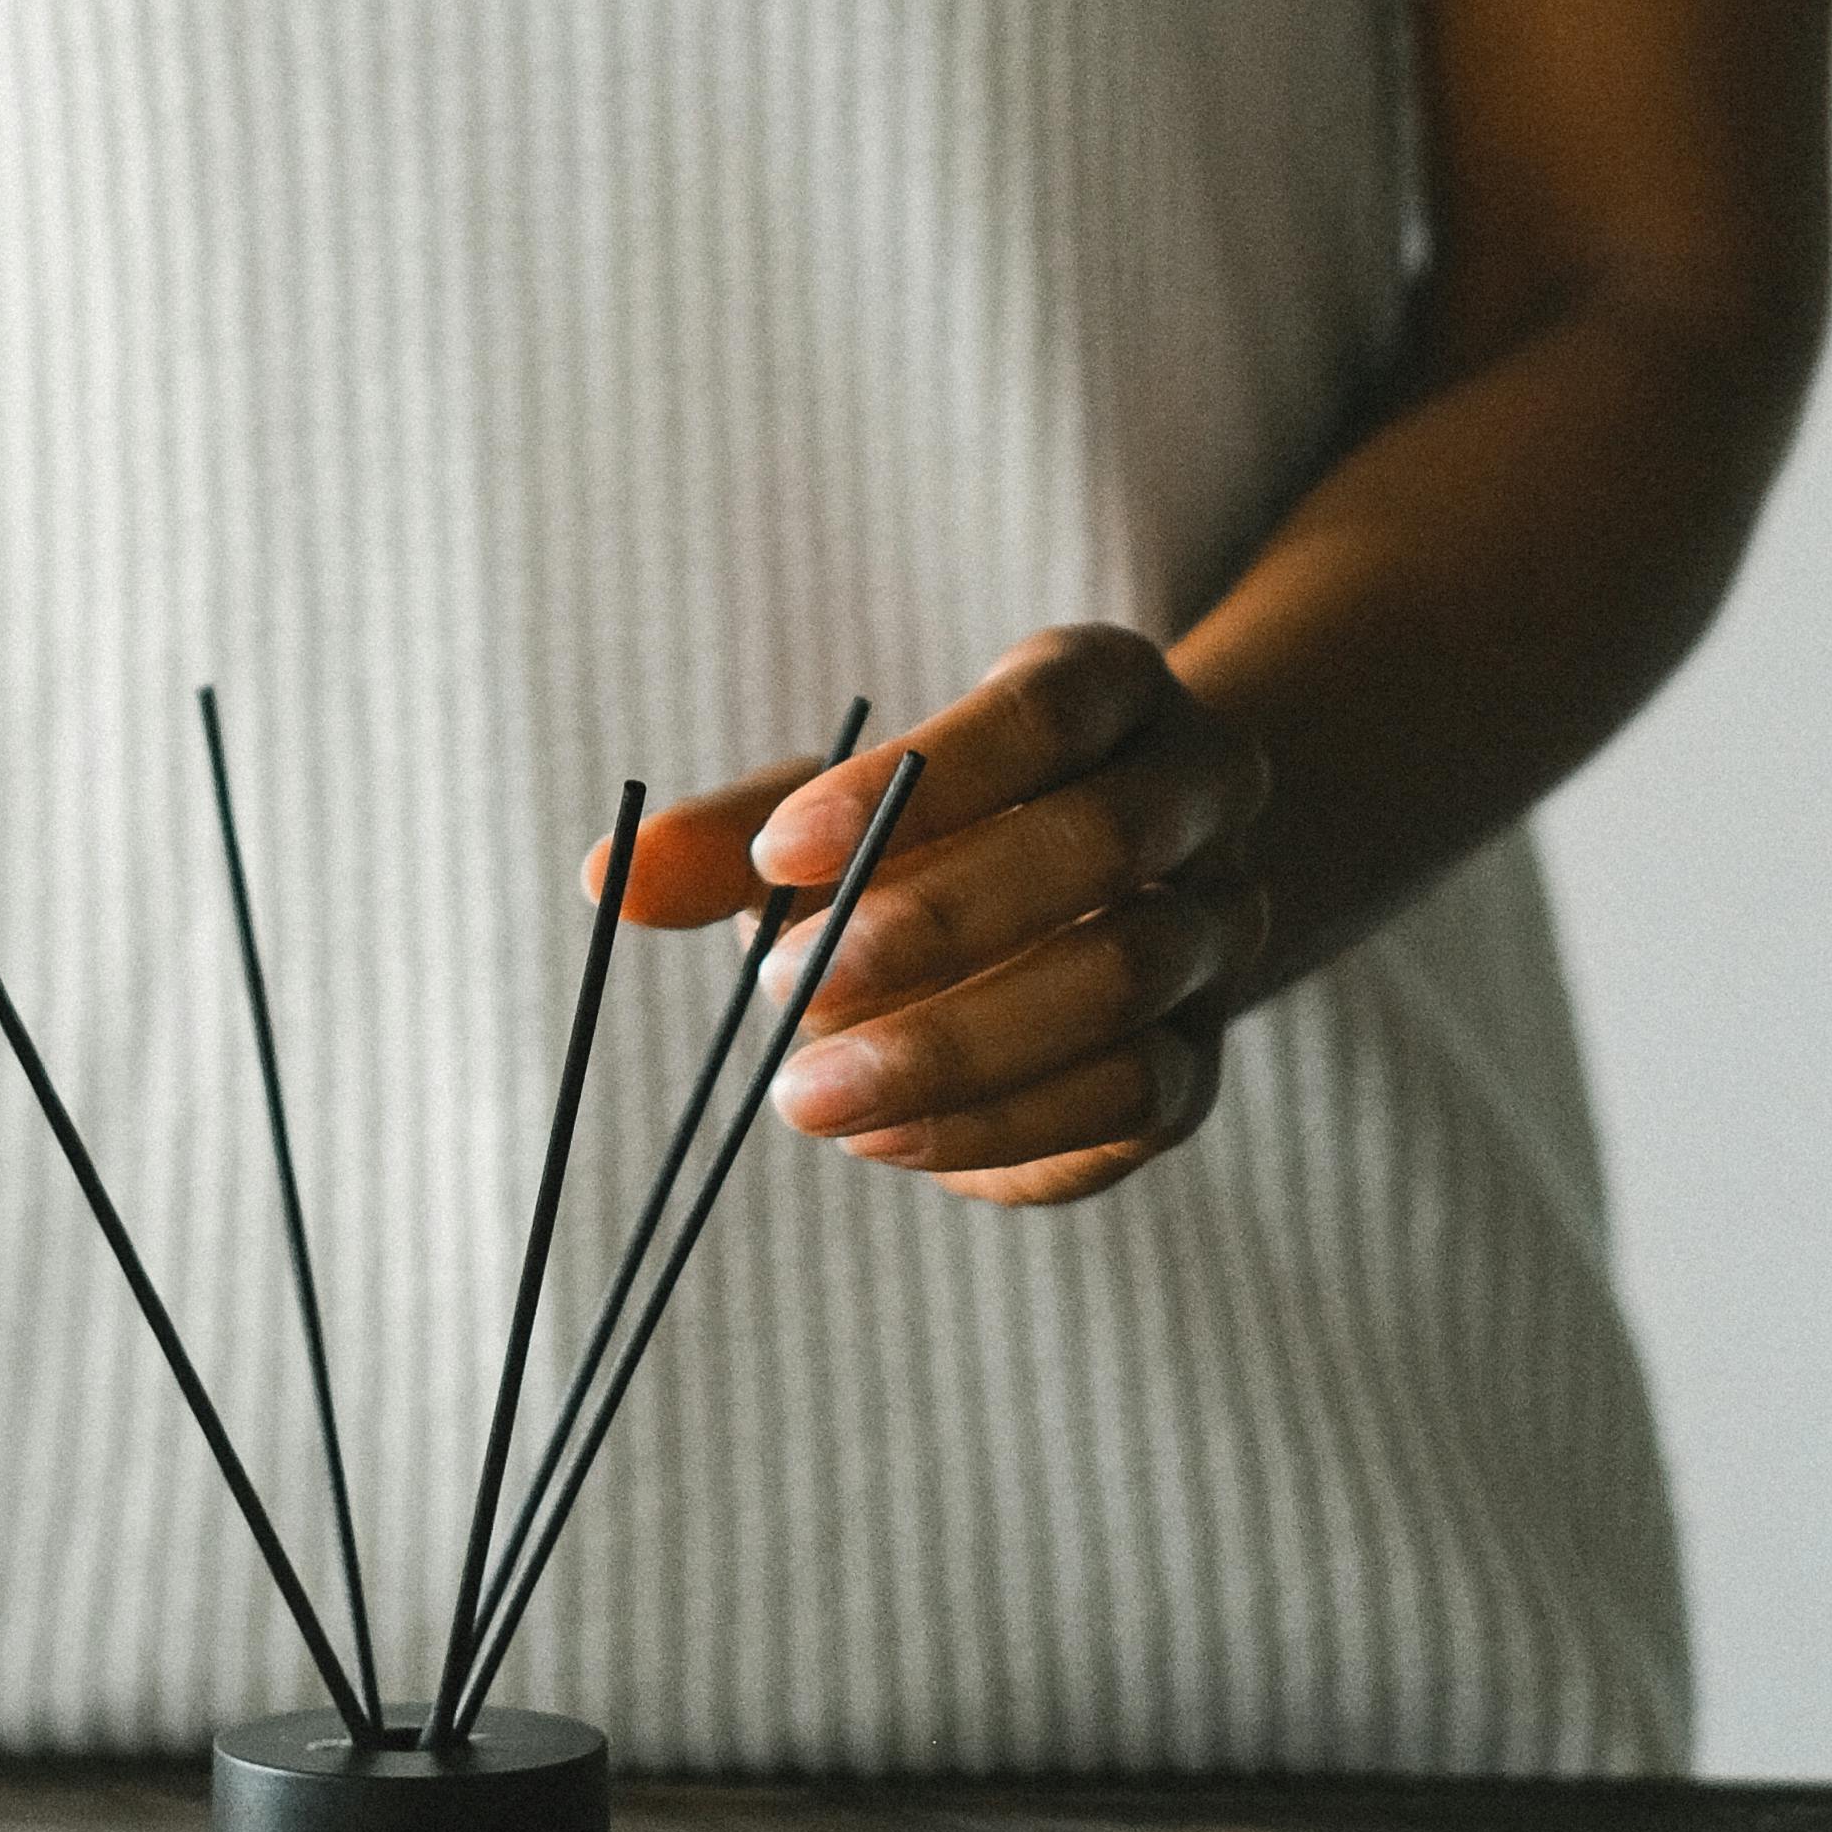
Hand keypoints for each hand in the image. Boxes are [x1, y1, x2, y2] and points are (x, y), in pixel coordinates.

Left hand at [610, 627, 1271, 1205]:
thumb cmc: (946, 831)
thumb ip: (735, 838)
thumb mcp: (841, 805)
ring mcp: (1217, 930)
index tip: (779, 848)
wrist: (1117, 897)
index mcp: (1112, 690)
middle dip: (934, 926)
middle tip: (779, 992)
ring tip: (809, 1096)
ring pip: (1125, 983)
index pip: (1042, 710)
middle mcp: (1198, 796)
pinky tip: (887, 1141)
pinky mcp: (1204, 1057)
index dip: (919, 778)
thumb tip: (614, 880)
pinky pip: (1133, 1100)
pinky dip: (1003, 1128)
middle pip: (1102, 846)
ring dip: (956, 1049)